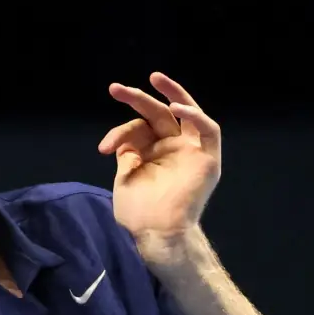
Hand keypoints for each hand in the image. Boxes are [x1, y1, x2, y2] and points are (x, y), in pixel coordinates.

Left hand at [97, 72, 221, 263]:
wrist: (156, 235)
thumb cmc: (139, 214)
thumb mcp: (126, 177)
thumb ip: (129, 153)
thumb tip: (123, 136)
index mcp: (153, 153)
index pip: (139, 128)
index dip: (121, 132)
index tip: (105, 147)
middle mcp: (174, 148)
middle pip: (158, 114)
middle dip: (137, 99)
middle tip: (114, 89)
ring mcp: (192, 152)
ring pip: (185, 113)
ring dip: (171, 93)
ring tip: (152, 79)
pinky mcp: (208, 159)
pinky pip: (208, 129)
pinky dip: (195, 116)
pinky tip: (176, 108)